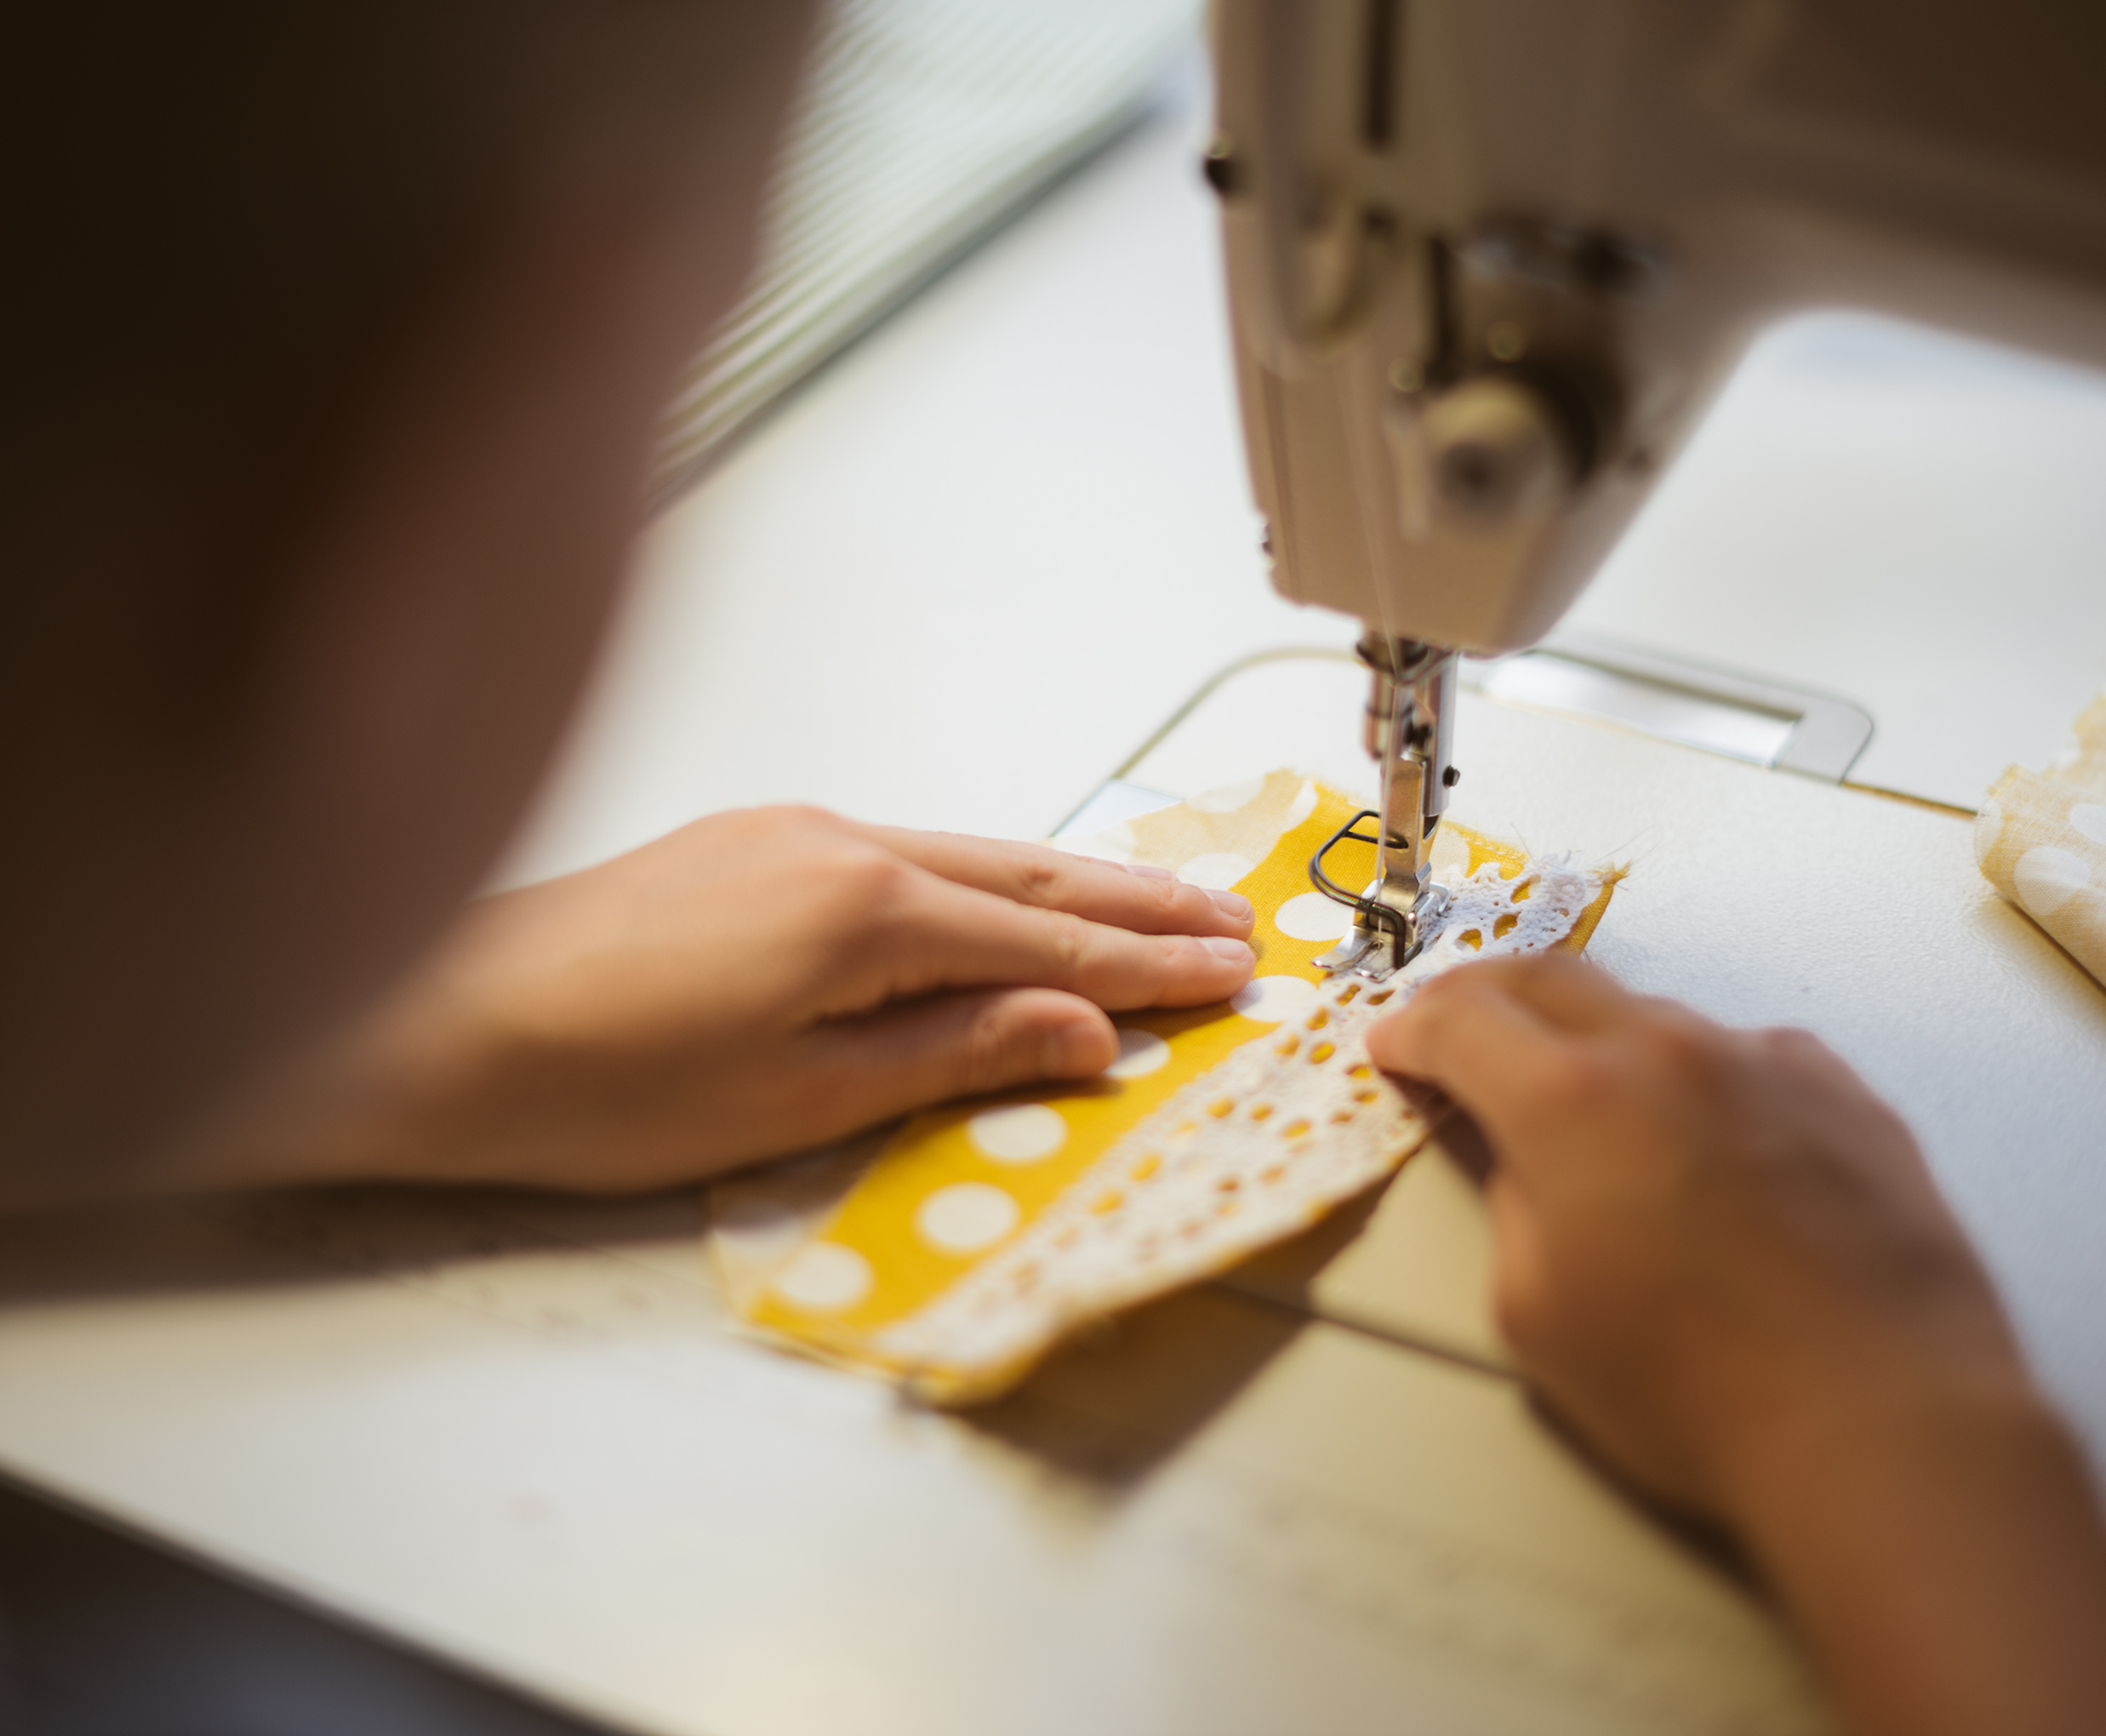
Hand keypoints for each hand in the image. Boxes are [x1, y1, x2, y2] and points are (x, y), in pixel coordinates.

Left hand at [191, 805, 1255, 1194]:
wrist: (435, 1026)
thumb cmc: (607, 1087)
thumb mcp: (806, 1097)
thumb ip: (958, 1049)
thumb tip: (1085, 1027)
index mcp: (870, 909)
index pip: (1049, 938)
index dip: (1149, 966)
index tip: (1236, 972)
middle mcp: (843, 841)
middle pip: (1026, 869)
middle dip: (1135, 901)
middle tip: (1232, 921)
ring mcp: (791, 828)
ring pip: (967, 850)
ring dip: (1066, 878)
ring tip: (1152, 901)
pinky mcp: (748, 838)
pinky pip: (905, 849)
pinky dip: (982, 874)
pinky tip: (1004, 892)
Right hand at [1369, 952, 2020, 1512]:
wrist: (1883, 1419)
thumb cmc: (1701, 1393)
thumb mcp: (1537, 1318)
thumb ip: (1514, 1210)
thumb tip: (1530, 1167)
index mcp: (1572, 1102)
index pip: (1461, 1021)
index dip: (1413, 1031)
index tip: (1398, 1047)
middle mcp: (1669, 1054)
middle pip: (1553, 979)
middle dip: (1489, 999)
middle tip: (1461, 1031)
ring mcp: (1769, 1064)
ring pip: (1658, 1019)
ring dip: (1606, 1046)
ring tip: (1598, 1111)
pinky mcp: (1848, 1096)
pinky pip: (1751, 1059)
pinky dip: (1705, 1082)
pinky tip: (1713, 1144)